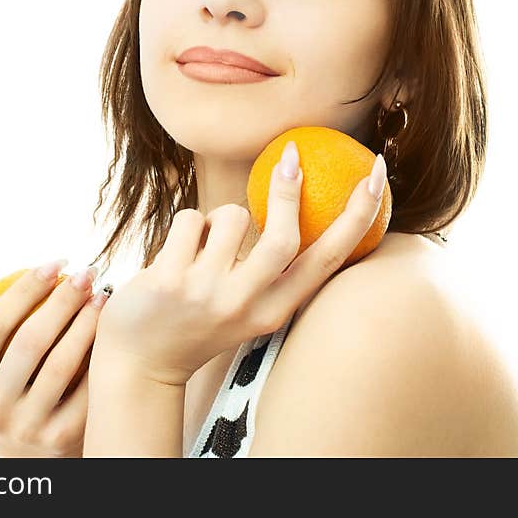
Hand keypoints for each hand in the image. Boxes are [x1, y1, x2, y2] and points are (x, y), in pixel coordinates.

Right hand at [0, 262, 108, 456]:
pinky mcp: (61, 438)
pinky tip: (111, 328)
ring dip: (86, 322)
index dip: (24, 288)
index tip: (52, 264)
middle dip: (62, 299)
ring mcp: (26, 428)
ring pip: (62, 363)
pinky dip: (100, 353)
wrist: (25, 452)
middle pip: (29, 341)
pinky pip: (87, 386)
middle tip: (85, 273)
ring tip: (101, 295)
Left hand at [94, 145, 386, 385]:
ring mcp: (205, 294)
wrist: (142, 361)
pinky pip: (190, 219)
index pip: (329, 260)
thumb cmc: (199, 319)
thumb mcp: (247, 306)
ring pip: (229, 216)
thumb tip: (295, 196)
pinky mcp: (168, 280)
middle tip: (289, 156)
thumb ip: (271, 270)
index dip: (359, 214)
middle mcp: (245, 306)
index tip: (375, 173)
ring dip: (218, 216)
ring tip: (202, 245)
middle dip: (289, 192)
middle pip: (283, 238)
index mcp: (274, 311)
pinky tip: (175, 253)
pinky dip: (186, 225)